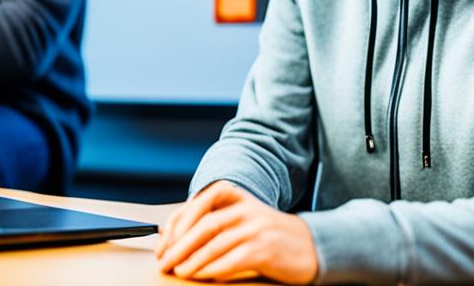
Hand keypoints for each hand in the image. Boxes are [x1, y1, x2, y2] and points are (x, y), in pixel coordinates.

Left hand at [155, 180, 317, 283]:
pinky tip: (201, 275)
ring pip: (214, 244)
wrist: (310, 246)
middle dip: (179, 245)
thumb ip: (216, 222)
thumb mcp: (244, 218)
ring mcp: (256, 229)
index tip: (163, 241)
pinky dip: (212, 269)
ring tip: (178, 270)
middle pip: (204, 225)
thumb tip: (175, 238)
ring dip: (191, 260)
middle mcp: (246, 210)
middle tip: (165, 261)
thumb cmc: (270, 235)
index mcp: (238, 198)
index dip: (177, 223)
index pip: (200, 203)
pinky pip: (231, 260)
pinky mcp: (264, 250)